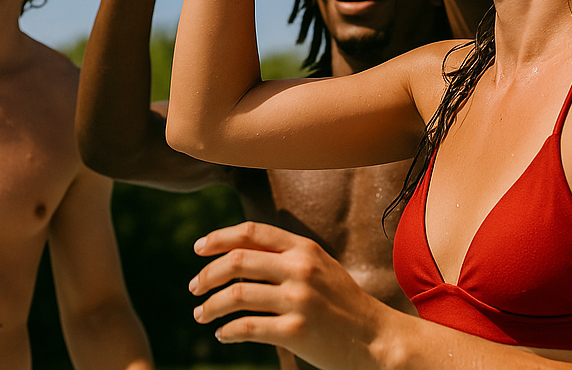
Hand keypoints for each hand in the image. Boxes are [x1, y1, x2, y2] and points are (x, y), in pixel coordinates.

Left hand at [189, 221, 380, 368]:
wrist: (377, 339)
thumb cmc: (344, 303)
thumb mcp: (320, 265)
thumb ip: (287, 254)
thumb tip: (240, 251)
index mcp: (303, 248)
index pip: (251, 232)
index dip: (219, 237)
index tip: (198, 248)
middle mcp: (299, 269)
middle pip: (237, 261)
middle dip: (207, 273)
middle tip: (194, 286)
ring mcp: (298, 300)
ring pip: (237, 295)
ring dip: (211, 305)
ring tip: (201, 313)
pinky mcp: (296, 332)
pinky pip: (247, 328)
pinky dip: (228, 331)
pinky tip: (222, 334)